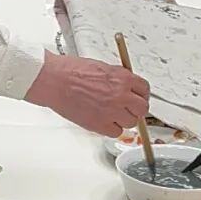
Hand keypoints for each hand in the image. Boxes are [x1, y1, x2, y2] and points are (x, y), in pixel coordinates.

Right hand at [26, 52, 149, 134]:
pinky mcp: (100, 125)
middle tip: (128, 109)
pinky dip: (111, 129)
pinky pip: (116, 133)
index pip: (145, 89)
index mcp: (123, 78)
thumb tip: (125, 87)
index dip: (141, 95)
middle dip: (136, 109)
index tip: (137, 98)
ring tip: (111, 115)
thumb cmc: (71, 71)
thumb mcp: (102, 67)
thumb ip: (117, 78)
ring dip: (123, 120)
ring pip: (131, 123)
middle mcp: (121, 95)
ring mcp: (111, 111)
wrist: (55, 81)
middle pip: (142, 109)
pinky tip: (103, 122)